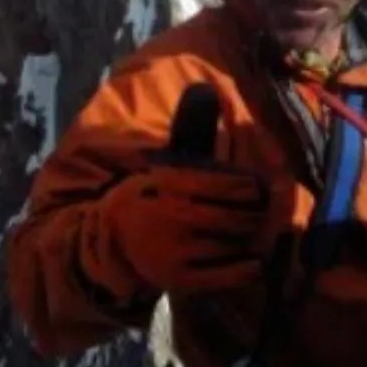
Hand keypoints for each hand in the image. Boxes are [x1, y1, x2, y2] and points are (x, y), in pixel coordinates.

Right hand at [86, 84, 271, 294]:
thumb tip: (206, 86)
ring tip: (248, 234)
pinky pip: (229, 275)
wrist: (111, 239)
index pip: (231, 186)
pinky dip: (247, 269)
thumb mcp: (166, 161)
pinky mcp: (182, 279)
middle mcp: (176, 216)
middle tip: (256, 214)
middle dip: (252, 215)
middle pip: (238, 217)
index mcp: (173, 183)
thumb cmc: (150, 194)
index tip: (254, 190)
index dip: (250, 190)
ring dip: (247, 239)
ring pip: (234, 244)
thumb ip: (191, 128)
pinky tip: (253, 262)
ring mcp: (179, 251)